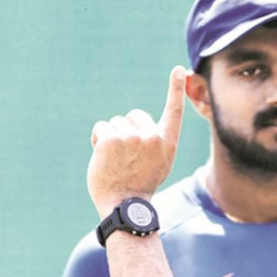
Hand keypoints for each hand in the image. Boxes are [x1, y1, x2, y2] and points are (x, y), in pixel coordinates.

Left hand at [87, 66, 185, 218]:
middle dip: (127, 130)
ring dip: (112, 138)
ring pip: (116, 123)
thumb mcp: (160, 163)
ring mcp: (132, 138)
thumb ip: (157, 141)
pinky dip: (98, 140)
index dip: (176, 89)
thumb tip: (145, 124)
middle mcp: (152, 137)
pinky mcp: (111, 139)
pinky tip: (104, 159)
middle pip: (134, 116)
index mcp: (167, 143)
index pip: (173, 111)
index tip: (178, 70)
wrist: (125, 205)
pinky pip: (101, 128)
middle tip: (127, 157)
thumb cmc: (140, 184)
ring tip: (116, 162)